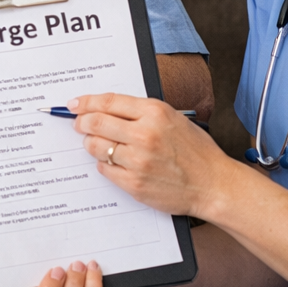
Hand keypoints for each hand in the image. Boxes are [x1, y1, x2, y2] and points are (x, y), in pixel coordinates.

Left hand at [72, 93, 231, 219]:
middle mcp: (145, 135)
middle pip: (96, 123)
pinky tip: (114, 162)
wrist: (213, 184)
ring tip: (96, 143)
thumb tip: (107, 108)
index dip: (87, 102)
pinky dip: (105, 164)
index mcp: (155, 113)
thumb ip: (142, 112)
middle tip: (79, 124)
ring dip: (92, 144)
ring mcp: (138, 161)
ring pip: (97, 147)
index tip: (75, 104)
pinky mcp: (134, 184)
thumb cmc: (195, 151)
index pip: (109, 102)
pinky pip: (105, 169)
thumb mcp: (174, 118)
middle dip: (82, 122)